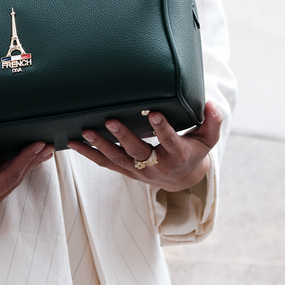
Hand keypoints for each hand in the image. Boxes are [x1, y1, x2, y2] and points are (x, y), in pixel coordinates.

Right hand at [0, 141, 54, 224]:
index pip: (7, 178)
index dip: (24, 161)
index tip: (37, 146)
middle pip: (11, 181)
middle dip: (30, 163)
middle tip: (47, 147)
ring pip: (5, 182)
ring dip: (22, 166)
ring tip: (38, 152)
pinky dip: (8, 170)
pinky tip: (16, 160)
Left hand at [67, 101, 221, 192]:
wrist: (181, 179)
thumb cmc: (193, 152)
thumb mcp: (208, 140)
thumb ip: (212, 122)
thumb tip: (211, 105)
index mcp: (177, 155)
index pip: (171, 141)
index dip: (164, 129)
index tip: (157, 114)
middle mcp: (155, 165)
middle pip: (138, 152)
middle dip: (124, 137)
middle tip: (111, 121)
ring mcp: (137, 170)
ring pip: (116, 159)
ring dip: (99, 146)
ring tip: (84, 132)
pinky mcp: (124, 170)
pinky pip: (104, 163)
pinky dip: (88, 154)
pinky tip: (72, 143)